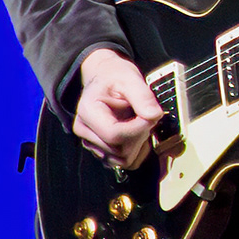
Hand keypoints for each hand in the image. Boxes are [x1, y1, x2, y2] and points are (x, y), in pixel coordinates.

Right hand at [75, 46, 165, 170]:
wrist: (105, 78)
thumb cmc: (115, 77)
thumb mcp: (130, 79)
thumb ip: (143, 96)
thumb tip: (154, 115)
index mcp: (88, 111)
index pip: (115, 135)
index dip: (139, 129)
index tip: (151, 115)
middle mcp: (84, 130)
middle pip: (120, 150)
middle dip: (140, 136)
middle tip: (146, 116)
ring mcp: (91, 142)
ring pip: (122, 159)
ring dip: (139, 145)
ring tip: (140, 124)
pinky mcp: (101, 150)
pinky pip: (123, 161)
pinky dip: (135, 151)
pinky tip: (138, 134)